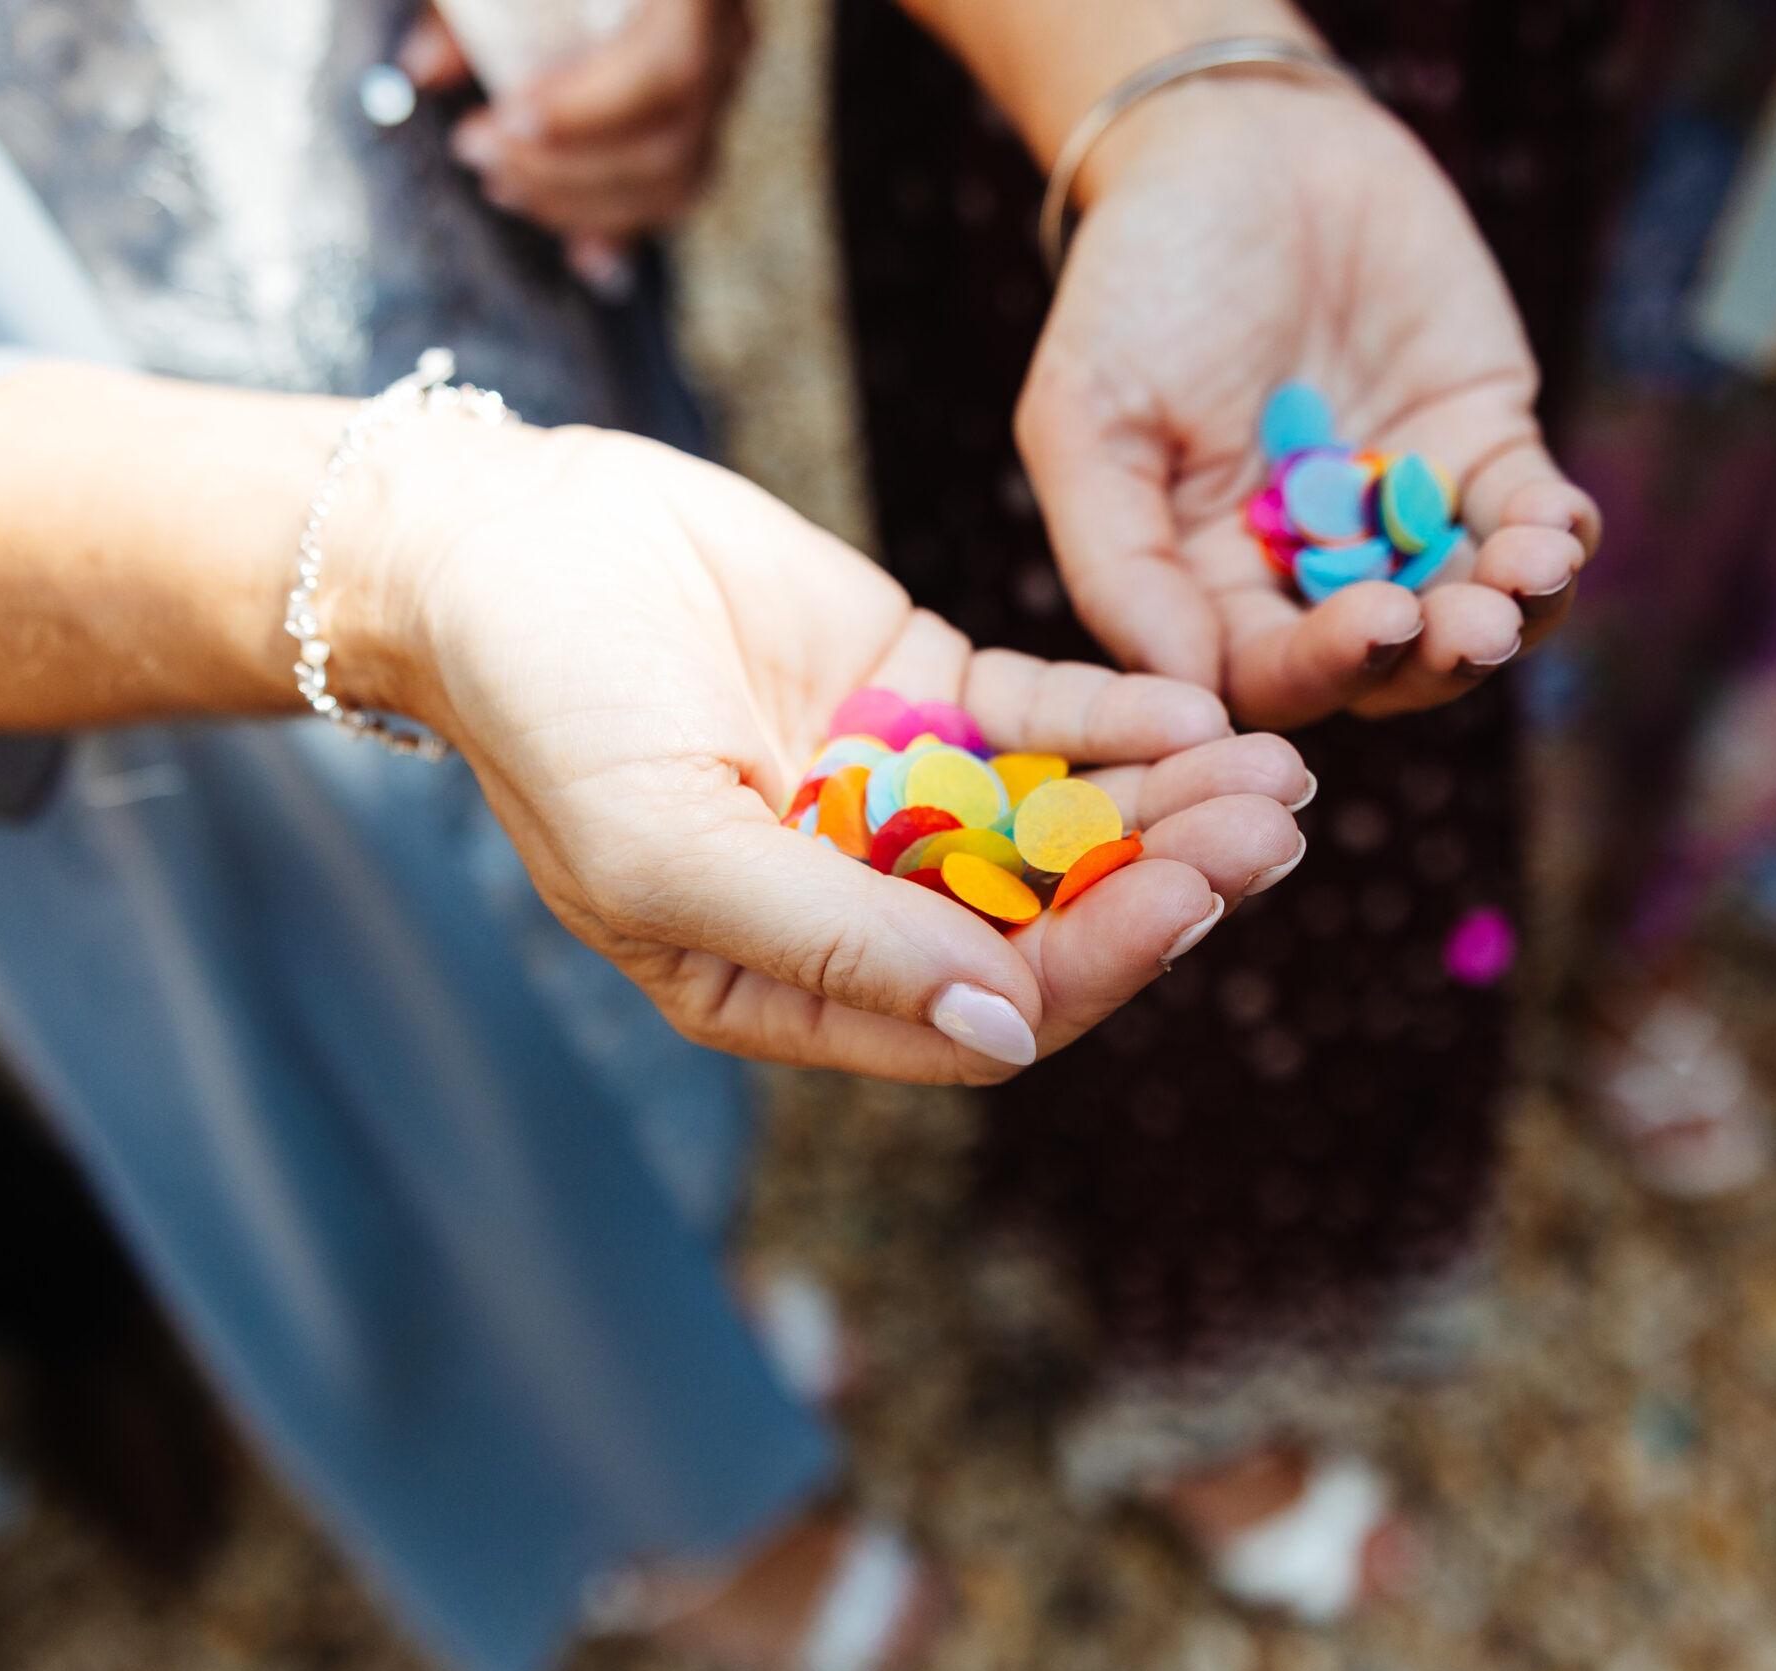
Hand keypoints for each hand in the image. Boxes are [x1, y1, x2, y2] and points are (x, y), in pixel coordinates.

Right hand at [340, 422, 1309, 1082]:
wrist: (499, 536)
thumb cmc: (548, 709)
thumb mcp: (671, 847)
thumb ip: (836, 940)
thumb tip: (1006, 1029)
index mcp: (787, 982)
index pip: (975, 1010)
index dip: (1087, 969)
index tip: (1184, 904)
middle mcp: (860, 901)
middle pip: (1046, 920)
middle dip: (1162, 884)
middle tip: (1270, 833)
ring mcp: (898, 793)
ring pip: (1063, 820)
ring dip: (1169, 805)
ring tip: (1276, 775)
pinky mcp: (921, 689)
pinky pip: (1042, 718)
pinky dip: (1118, 717)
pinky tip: (1196, 710)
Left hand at [402, 0, 748, 285]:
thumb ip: (467, 11)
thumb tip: (423, 71)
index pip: (668, 70)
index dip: (589, 112)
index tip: (509, 118)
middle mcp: (727, 37)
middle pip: (669, 141)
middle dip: (564, 168)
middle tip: (477, 152)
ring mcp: (725, 82)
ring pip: (676, 180)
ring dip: (579, 202)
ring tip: (501, 183)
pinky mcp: (706, 119)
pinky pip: (677, 194)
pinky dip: (620, 225)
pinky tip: (579, 254)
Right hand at [1015, 77, 1602, 727]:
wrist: (1237, 143)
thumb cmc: (1139, 278)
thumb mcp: (1085, 415)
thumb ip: (1118, 562)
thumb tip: (1188, 698)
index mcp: (1210, 584)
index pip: (1269, 672)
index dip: (1324, 669)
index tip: (1373, 629)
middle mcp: (1311, 569)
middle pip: (1385, 664)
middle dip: (1436, 657)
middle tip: (1475, 629)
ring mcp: (1403, 512)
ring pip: (1470, 603)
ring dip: (1513, 611)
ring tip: (1530, 576)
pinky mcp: (1480, 443)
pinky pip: (1529, 513)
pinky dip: (1555, 533)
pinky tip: (1560, 526)